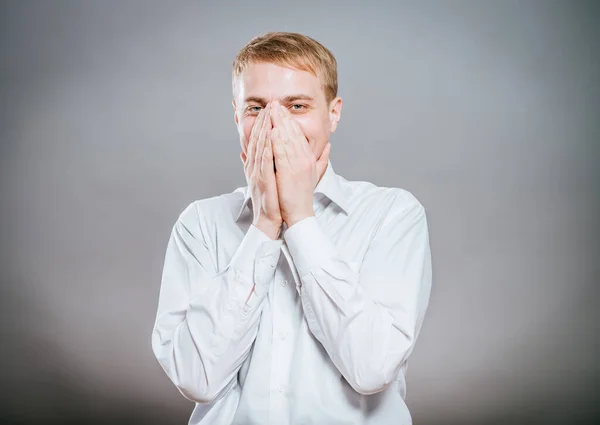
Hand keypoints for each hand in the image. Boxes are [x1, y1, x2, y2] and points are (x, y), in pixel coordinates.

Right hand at [240, 104, 281, 238]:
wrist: (268, 219)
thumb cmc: (270, 200)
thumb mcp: (263, 178)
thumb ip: (259, 164)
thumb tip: (247, 153)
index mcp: (255, 164)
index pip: (257, 140)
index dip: (261, 124)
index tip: (268, 110)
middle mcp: (253, 166)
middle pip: (256, 139)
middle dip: (262, 121)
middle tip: (269, 105)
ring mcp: (256, 172)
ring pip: (259, 146)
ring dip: (263, 130)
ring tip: (268, 115)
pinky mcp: (262, 179)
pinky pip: (264, 160)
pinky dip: (266, 147)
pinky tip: (270, 136)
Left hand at [270, 101, 330, 226]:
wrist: (300, 213)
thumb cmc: (302, 195)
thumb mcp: (314, 174)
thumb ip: (322, 159)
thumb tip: (328, 146)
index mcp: (309, 158)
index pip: (299, 134)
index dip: (290, 120)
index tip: (281, 109)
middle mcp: (305, 159)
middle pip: (293, 133)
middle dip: (283, 117)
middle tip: (275, 103)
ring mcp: (298, 165)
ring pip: (287, 140)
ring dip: (279, 124)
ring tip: (271, 111)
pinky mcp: (289, 173)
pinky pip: (282, 154)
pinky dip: (277, 142)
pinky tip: (271, 131)